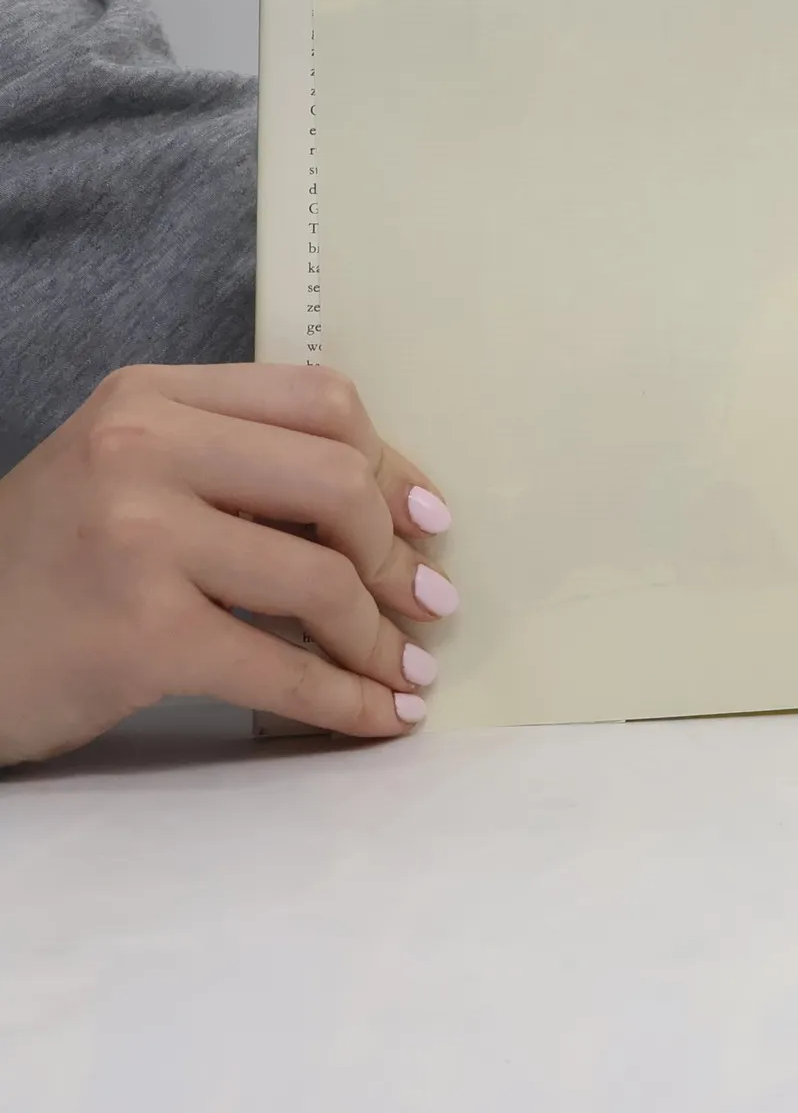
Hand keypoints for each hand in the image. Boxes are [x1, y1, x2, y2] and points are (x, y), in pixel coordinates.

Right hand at [0, 364, 457, 763]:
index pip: (320, 402)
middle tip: (428, 601)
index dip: (391, 464)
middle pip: (337, 483)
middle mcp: (144, 450)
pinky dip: (344, 699)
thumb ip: (243, 469)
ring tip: (406, 668)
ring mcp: (139, 540)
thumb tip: (402, 513)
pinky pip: (280, 669)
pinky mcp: (140, 635)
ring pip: (321, 580)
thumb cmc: (53, 565)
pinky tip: (377, 715)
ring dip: (381, 638)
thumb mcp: (133, 476)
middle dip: (397, 552)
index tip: (427, 518)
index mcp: (154, 397)